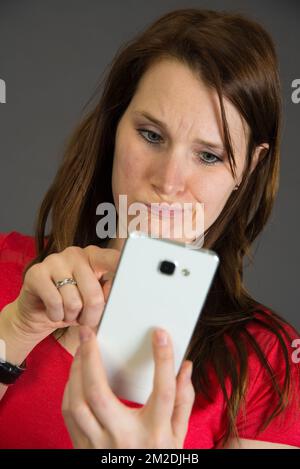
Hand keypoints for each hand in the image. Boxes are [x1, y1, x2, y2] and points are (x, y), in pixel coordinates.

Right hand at [10, 245, 119, 342]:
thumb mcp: (93, 301)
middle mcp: (75, 254)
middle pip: (94, 294)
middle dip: (91, 316)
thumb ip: (105, 294)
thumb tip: (112, 291)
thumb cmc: (72, 305)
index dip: (122, 268)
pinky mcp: (36, 273)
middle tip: (86, 320)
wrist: (38, 313)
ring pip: (73, 302)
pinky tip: (54, 312)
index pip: (112, 259)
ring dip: (71, 317)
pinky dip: (56, 315)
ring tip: (68, 313)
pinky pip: (55, 302)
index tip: (138, 269)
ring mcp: (54, 261)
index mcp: (94, 256)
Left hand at [62, 325, 194, 448]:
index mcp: (155, 433)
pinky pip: (70, 413)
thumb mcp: (178, 435)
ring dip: (75, 371)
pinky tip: (76, 375)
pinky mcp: (82, 447)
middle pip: (100, 394)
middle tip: (88, 333)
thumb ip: (183, 401)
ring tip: (81, 350)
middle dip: (90, 358)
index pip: (163, 391)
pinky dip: (70, 389)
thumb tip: (185, 367)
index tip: (160, 334)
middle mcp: (124, 438)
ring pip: (78, 402)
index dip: (163, 360)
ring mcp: (99, 445)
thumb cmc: (157, 458)